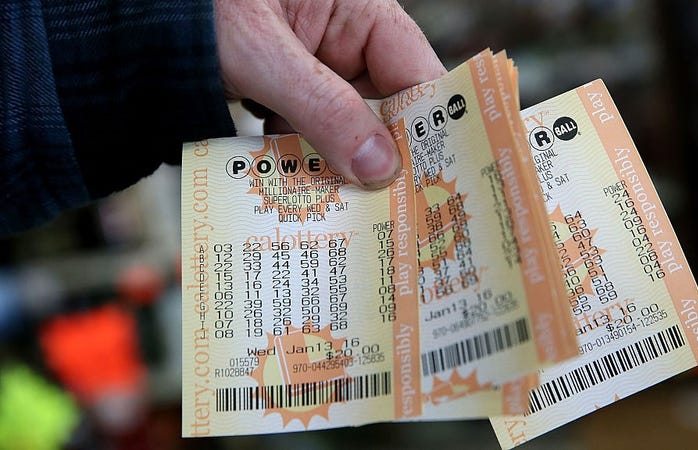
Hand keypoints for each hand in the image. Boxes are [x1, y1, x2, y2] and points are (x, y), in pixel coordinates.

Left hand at [214, 0, 445, 187]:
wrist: (133, 21)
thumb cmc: (199, 7)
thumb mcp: (261, 53)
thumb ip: (322, 107)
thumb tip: (380, 166)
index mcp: (358, 11)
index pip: (416, 71)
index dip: (430, 125)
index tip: (437, 177)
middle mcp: (345, 41)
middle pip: (387, 108)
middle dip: (382, 156)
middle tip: (390, 208)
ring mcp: (317, 70)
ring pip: (349, 128)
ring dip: (340, 164)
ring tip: (341, 205)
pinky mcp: (289, 94)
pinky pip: (313, 133)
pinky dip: (305, 158)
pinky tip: (296, 184)